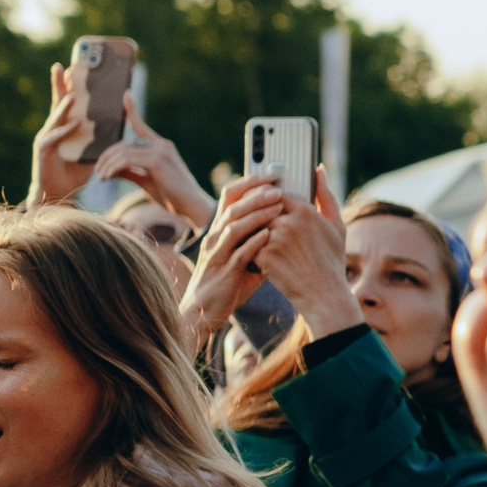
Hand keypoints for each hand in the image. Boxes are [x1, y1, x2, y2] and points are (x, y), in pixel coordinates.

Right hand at [26, 61, 95, 208]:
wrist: (59, 194)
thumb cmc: (74, 173)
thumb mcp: (92, 151)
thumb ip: (101, 138)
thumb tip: (122, 127)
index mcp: (64, 127)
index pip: (68, 102)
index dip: (71, 85)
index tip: (75, 67)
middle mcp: (53, 129)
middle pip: (57, 102)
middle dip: (59, 84)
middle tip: (61, 65)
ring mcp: (47, 138)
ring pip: (56, 117)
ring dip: (64, 105)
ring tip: (74, 93)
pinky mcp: (44, 151)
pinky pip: (56, 138)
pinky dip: (65, 131)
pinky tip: (74, 123)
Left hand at [90, 97, 215, 230]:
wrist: (192, 208)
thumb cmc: (172, 197)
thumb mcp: (147, 182)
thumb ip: (130, 172)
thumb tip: (110, 169)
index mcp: (161, 147)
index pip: (140, 126)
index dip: (132, 110)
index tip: (126, 95)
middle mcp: (161, 145)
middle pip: (124, 145)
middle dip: (106, 157)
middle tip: (98, 173)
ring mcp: (161, 151)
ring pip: (123, 152)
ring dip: (107, 165)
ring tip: (101, 178)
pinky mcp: (158, 160)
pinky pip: (127, 160)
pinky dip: (113, 168)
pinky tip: (107, 178)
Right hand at [179, 176, 287, 348]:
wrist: (204, 311)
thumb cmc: (228, 282)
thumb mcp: (242, 256)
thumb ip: (258, 240)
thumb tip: (282, 226)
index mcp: (220, 230)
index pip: (230, 197)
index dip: (248, 183)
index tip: (270, 175)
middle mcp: (215, 237)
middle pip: (233, 206)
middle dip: (256, 195)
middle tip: (278, 188)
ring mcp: (218, 253)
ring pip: (235, 226)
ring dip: (257, 214)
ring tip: (278, 206)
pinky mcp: (224, 271)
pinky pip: (239, 253)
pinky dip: (254, 243)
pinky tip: (269, 235)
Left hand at [253, 171, 364, 336]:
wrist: (324, 296)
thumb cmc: (332, 261)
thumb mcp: (337, 226)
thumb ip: (325, 195)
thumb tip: (318, 169)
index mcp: (306, 210)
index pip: (276, 193)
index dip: (269, 199)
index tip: (268, 206)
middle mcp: (290, 221)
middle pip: (262, 209)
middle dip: (260, 217)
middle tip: (263, 228)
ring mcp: (275, 238)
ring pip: (254, 226)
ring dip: (254, 234)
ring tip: (263, 245)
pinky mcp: (264, 256)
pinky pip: (249, 245)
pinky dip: (252, 251)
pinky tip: (261, 260)